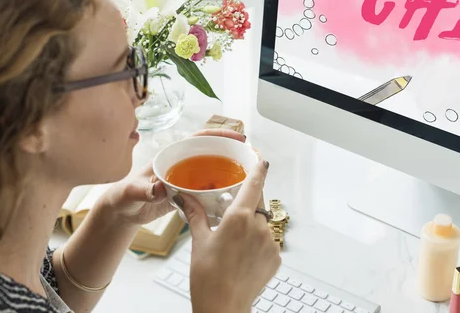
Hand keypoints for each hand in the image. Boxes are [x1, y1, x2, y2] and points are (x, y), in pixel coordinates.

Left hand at [100, 128, 246, 225]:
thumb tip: (159, 188)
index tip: (237, 137)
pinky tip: (233, 197)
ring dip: (229, 172)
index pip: (199, 139)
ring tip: (249, 176)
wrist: (123, 212)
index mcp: (171, 156)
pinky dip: (221, 192)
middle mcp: (182, 164)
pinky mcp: (188, 194)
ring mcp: (186, 179)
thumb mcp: (133, 192)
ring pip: (213, 171)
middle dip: (231, 152)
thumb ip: (145, 190)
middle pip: (211, 152)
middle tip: (251, 157)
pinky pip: (209, 190)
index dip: (219, 135)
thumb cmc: (124, 197)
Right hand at [174, 160, 280, 312]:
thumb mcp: (199, 241)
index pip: (254, 184)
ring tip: (235, 243)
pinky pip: (268, 241)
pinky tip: (243, 256)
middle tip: (233, 214)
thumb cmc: (208, 278)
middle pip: (258, 203)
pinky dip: (258, 243)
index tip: (262, 160)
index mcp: (239, 218)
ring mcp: (270, 243)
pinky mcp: (276, 257)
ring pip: (263, 223)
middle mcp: (258, 227)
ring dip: (252, 226)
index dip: (259, 170)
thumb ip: (195, 214)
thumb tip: (184, 197)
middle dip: (248, 204)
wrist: (223, 307)